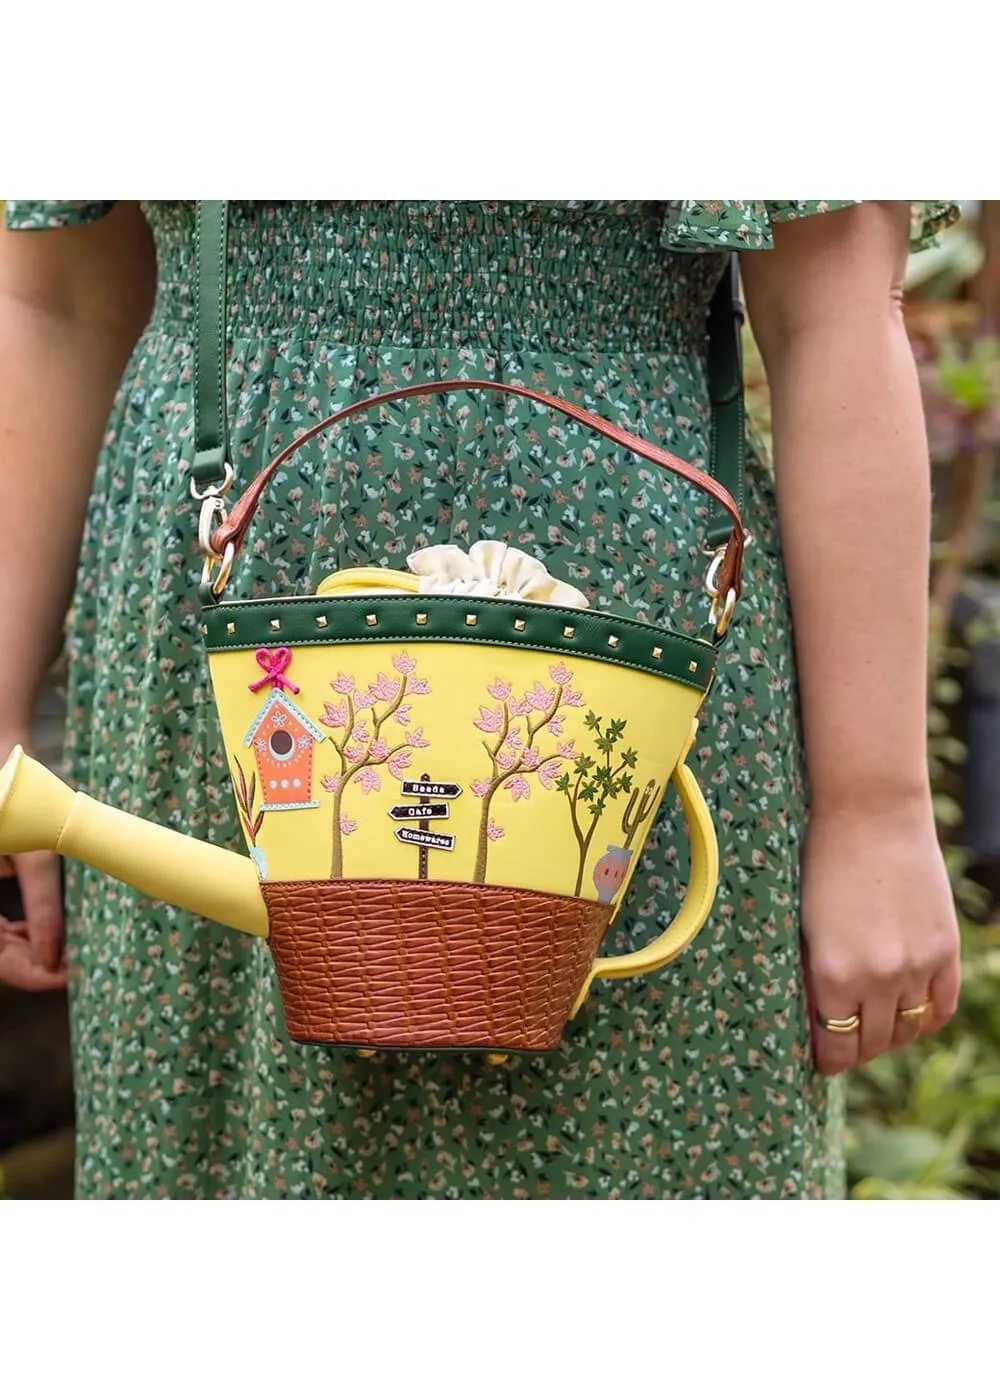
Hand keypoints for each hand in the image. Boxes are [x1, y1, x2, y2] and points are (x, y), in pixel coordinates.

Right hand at [0, 732, 66, 990]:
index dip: (33, 975)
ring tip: (71, 948)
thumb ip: (41, 905)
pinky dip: (18, 929)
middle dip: (35, 963)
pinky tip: (44, 928)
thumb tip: (55, 955)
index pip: (0, 962)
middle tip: (80, 964)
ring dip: (28, 949)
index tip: (71, 975)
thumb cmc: (11, 799)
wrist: (0, 761)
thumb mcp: (31, 852)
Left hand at [800, 800, 960, 1075]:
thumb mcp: (801, 922)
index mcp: (834, 972)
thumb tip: (813, 1015)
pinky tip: (909, 1016)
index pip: (836, 1045)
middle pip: (873, 1043)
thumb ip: (811, 972)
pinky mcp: (945, 948)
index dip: (827, 1060)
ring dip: (891, 1036)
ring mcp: (918, 964)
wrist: (870, 812)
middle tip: (842, 1044)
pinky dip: (925, 1018)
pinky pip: (941, 1006)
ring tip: (873, 1028)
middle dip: (855, 1049)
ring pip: (908, 1030)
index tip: (820, 1060)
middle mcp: (880, 977)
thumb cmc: (820, 860)